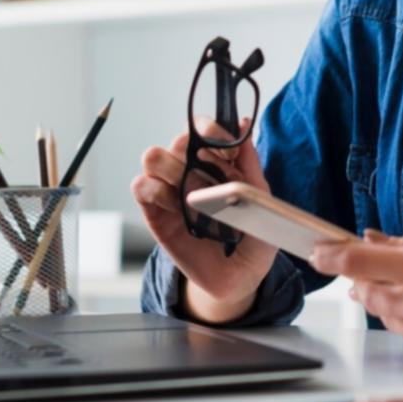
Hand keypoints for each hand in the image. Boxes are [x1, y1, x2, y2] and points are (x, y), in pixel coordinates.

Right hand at [129, 117, 277, 320]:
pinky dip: (155, 190)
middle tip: (211, 178)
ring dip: (171, 169)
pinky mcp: (155, 212)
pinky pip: (141, 187)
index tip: (230, 153)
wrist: (238, 277)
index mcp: (217, 161)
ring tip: (190, 195)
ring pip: (153, 157)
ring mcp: (171, 189)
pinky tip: (175, 207)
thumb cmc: (253, 236)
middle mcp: (191, 169)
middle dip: (193, 152)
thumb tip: (244, 124)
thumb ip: (251, 162)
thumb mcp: (260, 198)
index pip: (204, 127)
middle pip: (178, 139)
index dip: (212, 131)